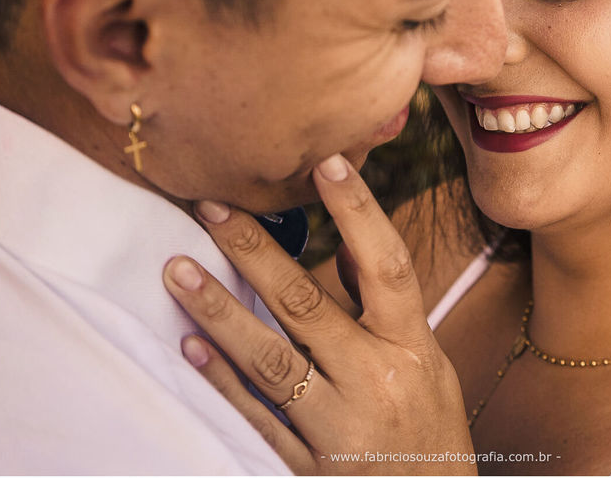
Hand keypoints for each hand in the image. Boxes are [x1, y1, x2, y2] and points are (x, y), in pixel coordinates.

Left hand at [163, 154, 474, 474]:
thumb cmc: (431, 436)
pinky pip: (257, 419)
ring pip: (270, 360)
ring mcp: (340, 427)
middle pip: (308, 305)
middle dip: (255, 252)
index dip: (358, 212)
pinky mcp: (308, 468)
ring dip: (219, 311)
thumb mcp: (429, 367)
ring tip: (178, 270)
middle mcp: (377, 382)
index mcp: (414, 349)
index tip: (325, 163)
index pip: (386, 267)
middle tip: (212, 208)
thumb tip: (350, 249)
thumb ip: (388, 313)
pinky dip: (221, 382)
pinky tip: (190, 347)